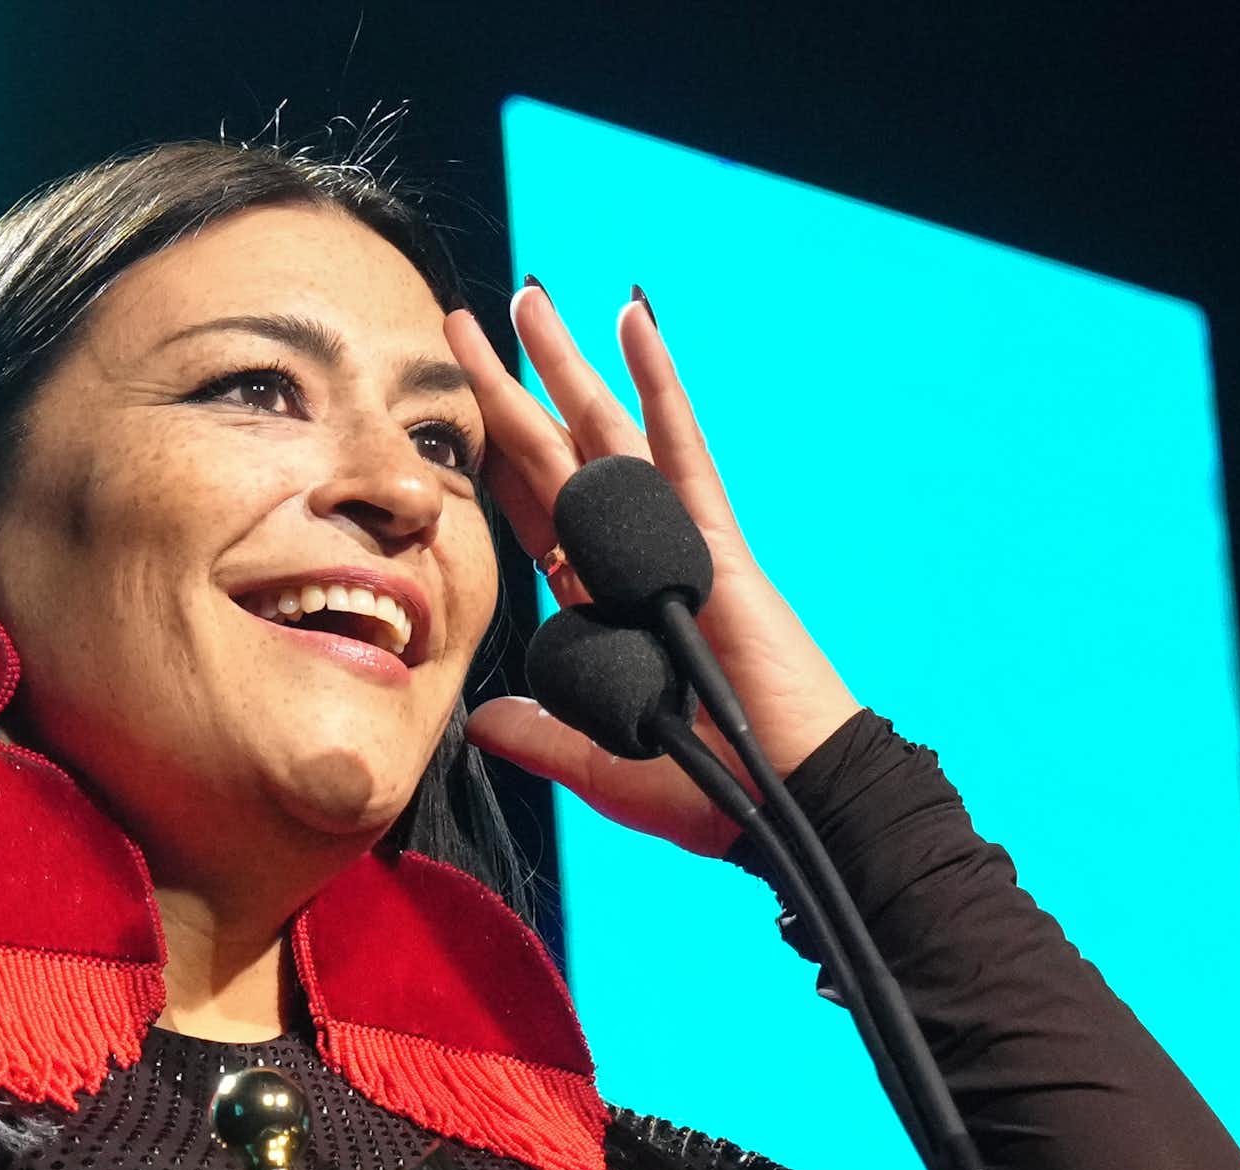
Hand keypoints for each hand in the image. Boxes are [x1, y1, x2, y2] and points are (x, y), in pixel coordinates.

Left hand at [442, 287, 861, 857]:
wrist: (785, 799)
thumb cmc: (708, 791)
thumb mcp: (601, 769)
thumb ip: (541, 738)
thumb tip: (480, 723)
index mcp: (605, 609)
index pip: (537, 521)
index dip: (495, 467)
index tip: (454, 414)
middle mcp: (634, 561)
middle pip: (560, 458)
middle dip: (513, 391)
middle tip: (466, 322)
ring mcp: (676, 543)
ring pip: (609, 435)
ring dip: (568, 366)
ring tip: (528, 302)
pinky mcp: (715, 543)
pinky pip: (679, 447)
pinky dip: (657, 382)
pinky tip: (634, 318)